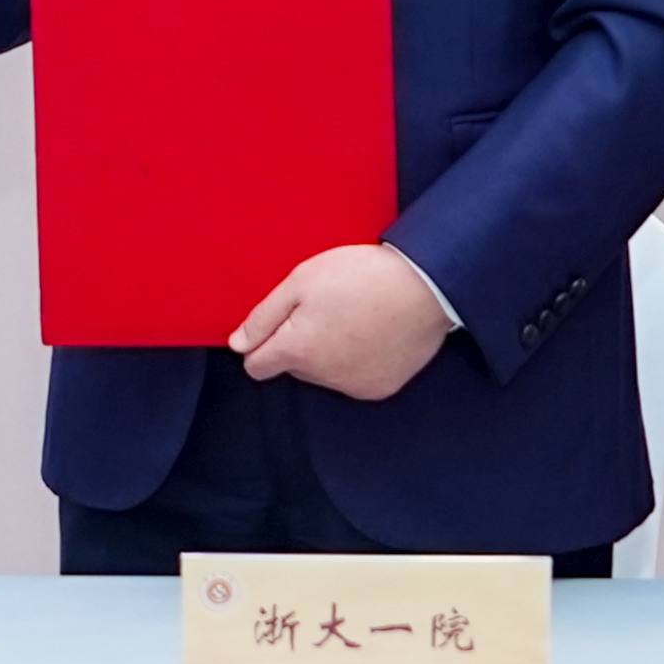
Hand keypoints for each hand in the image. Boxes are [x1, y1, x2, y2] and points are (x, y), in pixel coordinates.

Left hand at [229, 243, 451, 400]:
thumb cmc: (361, 275)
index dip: (262, 342)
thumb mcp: (301, 281)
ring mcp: (354, 386)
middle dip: (299, 343)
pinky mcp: (381, 388)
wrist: (425, 286)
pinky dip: (358, 361)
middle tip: (324, 308)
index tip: (281, 320)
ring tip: (353, 316)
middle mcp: (323, 378)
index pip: (256, 366)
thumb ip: (264, 317)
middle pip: (293, 368)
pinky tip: (373, 332)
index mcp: (298, 351)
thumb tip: (237, 344)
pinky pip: (354, 378)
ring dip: (329, 352)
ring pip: (324, 374)